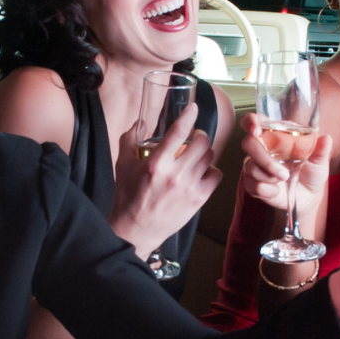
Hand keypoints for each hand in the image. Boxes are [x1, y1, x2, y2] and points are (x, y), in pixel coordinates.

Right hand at [111, 103, 221, 258]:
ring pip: (209, 157)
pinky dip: (211, 170)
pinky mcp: (198, 199)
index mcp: (155, 163)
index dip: (189, 116)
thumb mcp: (123, 165)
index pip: (178, 132)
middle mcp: (174, 174)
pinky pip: (216, 175)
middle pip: (201, 143)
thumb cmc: (128, 197)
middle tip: (195, 138)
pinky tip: (202, 172)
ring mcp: (188, 187)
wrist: (136, 229)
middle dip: (199, 136)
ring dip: (205, 152)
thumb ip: (129, 140)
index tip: (194, 108)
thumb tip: (138, 122)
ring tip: (196, 156)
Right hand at [237, 112, 329, 216]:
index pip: (253, 121)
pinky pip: (253, 186)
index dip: (250, 122)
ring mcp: (253, 166)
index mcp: (274, 135)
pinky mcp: (251, 184)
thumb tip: (326, 138)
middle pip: (248, 144)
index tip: (256, 130)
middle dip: (264, 159)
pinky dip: (268, 190)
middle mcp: (261, 148)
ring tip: (286, 179)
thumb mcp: (320, 161)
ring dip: (270, 176)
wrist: (308, 196)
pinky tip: (277, 190)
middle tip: (284, 173)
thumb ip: (321, 150)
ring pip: (251, 167)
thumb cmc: (311, 172)